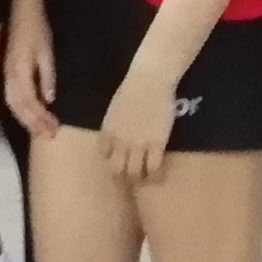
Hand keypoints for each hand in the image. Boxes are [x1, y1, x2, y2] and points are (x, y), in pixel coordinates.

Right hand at [2, 14, 59, 134]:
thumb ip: (47, 76)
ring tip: (39, 130)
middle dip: (33, 123)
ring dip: (26, 119)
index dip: (41, 118)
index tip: (55, 128)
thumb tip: (49, 100)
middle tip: (49, 135)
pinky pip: (11, 97)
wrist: (21, 12)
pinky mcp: (7, 72)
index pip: (30, 103)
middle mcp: (9, 77)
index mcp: (19, 72)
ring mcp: (6, 74)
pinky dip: (20, 110)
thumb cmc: (37, 29)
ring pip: (13, 104)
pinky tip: (29, 113)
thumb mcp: (46, 52)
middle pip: (19, 107)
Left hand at [101, 67, 178, 183]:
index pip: (104, 155)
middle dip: (122, 177)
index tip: (119, 165)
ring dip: (139, 178)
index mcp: (108, 131)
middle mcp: (120, 141)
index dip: (111, 161)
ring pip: (134, 172)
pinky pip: (153, 167)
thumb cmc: (132, 89)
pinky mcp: (157, 144)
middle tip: (131, 179)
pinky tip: (158, 175)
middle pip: (116, 169)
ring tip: (145, 179)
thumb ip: (113, 124)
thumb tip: (115, 134)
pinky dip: (155, 175)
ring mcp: (138, 144)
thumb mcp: (114, 108)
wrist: (150, 81)